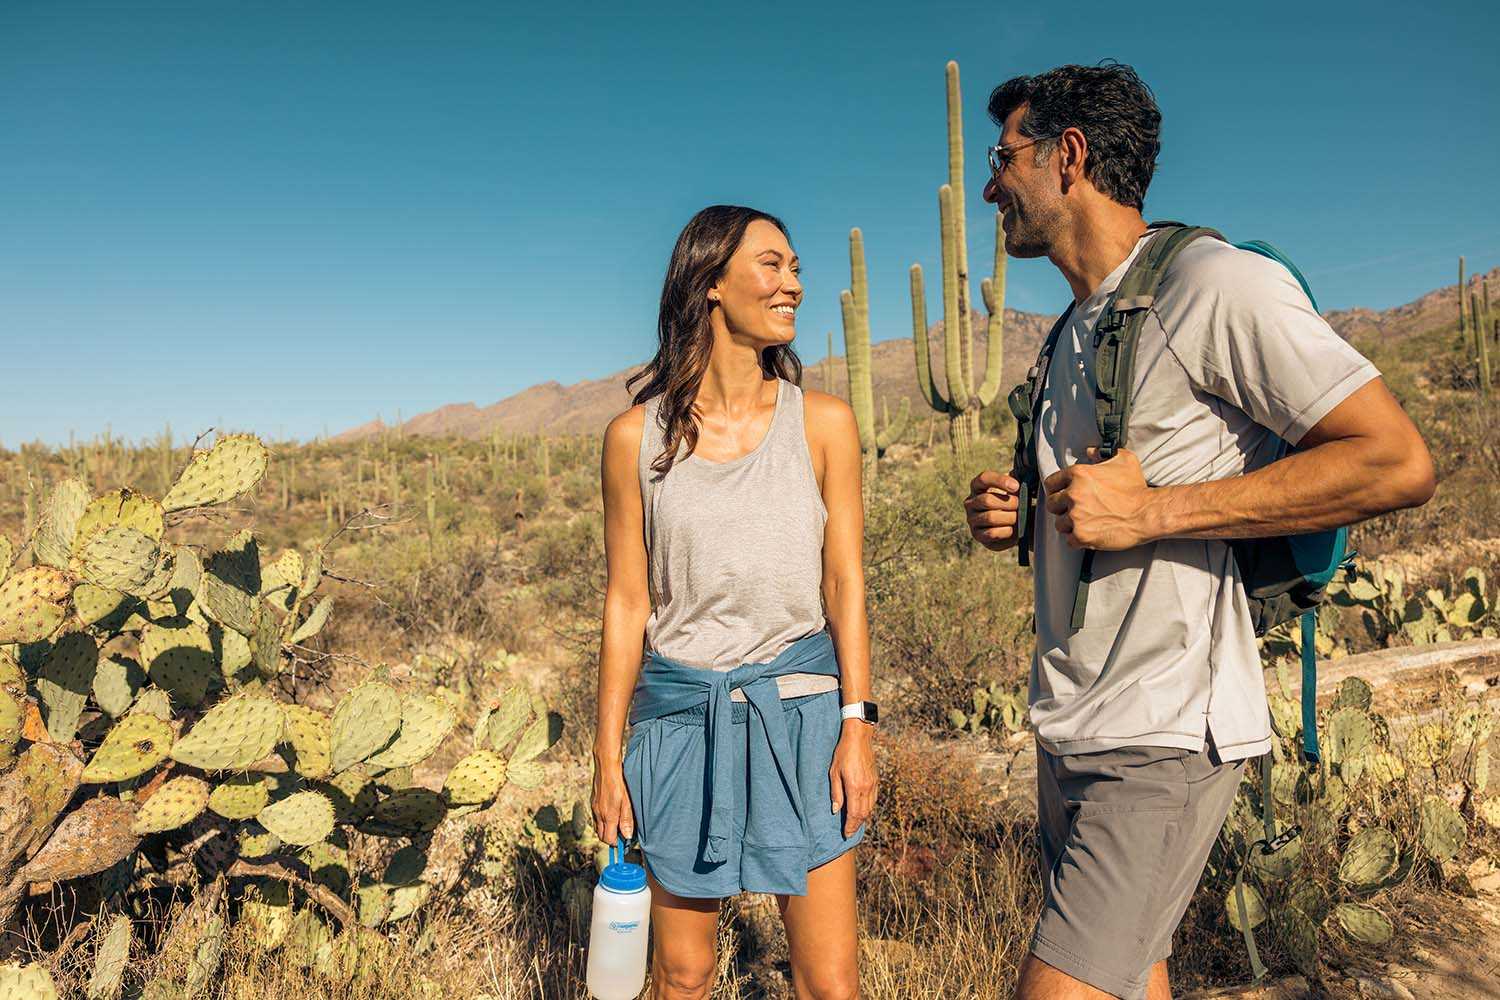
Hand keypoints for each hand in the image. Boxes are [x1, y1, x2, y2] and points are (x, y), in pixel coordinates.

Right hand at [592, 757, 634, 845]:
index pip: (608, 839)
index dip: (616, 843)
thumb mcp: (627, 802)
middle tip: (621, 835)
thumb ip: (626, 820)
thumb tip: (627, 836)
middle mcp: (599, 814)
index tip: (624, 842)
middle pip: (601, 836)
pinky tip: (611, 814)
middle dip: (610, 839)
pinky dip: (602, 821)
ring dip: (606, 830)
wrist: (606, 766)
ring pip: (598, 827)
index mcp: (608, 816)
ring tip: (617, 824)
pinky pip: (596, 817)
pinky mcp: (593, 802)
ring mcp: (594, 808)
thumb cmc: (619, 781)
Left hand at [829, 720, 876, 837]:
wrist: (859, 738)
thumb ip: (836, 793)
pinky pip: (873, 799)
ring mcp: (873, 784)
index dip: (850, 826)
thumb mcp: (834, 772)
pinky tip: (863, 810)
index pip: (853, 814)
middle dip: (856, 825)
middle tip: (849, 832)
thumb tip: (835, 811)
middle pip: (863, 814)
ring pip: (870, 808)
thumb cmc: (843, 753)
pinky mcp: (876, 780)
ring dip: (863, 818)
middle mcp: (866, 788)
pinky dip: (868, 808)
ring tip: (855, 824)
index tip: (846, 834)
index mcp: (855, 787)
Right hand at [964, 470, 1020, 550]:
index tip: (1017, 486)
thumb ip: (1018, 480)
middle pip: (987, 500)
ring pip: (990, 517)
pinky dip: (1006, 531)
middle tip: (1021, 505)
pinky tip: (1014, 529)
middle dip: (1009, 503)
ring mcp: (972, 519)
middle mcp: (971, 503)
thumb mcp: (1015, 488)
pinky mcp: (977, 535)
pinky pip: (991, 533)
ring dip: (1009, 517)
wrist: (1015, 523)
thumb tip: (1025, 477)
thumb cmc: (1014, 501)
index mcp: (978, 486)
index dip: (1000, 481)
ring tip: (1020, 518)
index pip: (984, 478)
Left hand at [1042, 447, 1155, 549]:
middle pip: (1052, 504)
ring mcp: (1076, 516)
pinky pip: (1069, 540)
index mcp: (1078, 474)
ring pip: (1060, 524)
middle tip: (1075, 510)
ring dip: (1070, 525)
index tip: (1062, 495)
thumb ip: (1103, 453)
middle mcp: (1073, 494)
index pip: (1051, 483)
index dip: (1056, 489)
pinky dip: (1078, 540)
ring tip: (1084, 523)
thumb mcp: (1123, 460)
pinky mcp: (1081, 535)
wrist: (1147, 513)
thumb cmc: (1136, 488)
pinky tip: (1089, 534)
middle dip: (1061, 508)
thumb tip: (1090, 452)